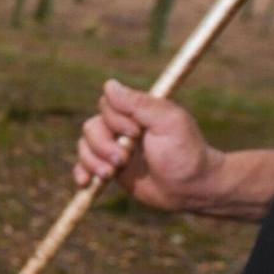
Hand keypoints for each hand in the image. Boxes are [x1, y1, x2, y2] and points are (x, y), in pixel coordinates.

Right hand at [74, 79, 224, 211]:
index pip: (107, 106)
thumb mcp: (167, 123)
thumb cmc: (186, 153)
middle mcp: (122, 129)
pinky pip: (83, 167)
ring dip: (93, 161)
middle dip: (102, 146)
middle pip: (91, 127)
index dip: (115, 121)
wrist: (192, 189)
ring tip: (110, 175)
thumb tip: (109, 84)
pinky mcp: (110, 170)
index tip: (136, 133)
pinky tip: (85, 183)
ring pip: (84, 147)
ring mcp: (114, 150)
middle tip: (122, 160)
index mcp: (137, 113)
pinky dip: (81, 173)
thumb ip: (139, 103)